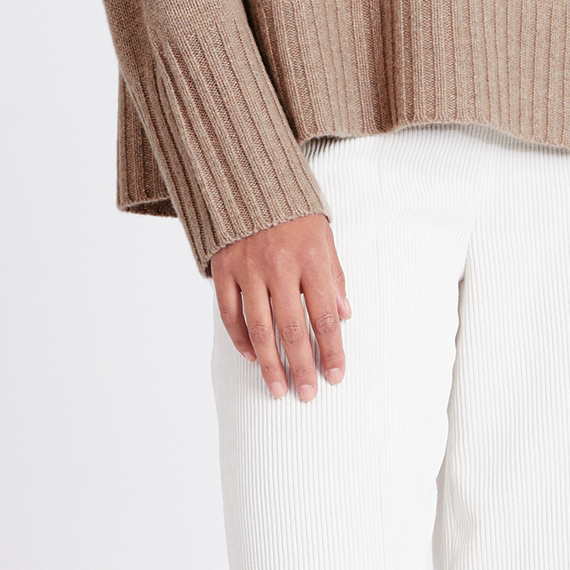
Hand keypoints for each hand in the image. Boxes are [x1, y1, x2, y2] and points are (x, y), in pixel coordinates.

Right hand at [211, 212, 351, 401]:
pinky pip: (230, 314)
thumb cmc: (293, 210)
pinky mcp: (223, 268)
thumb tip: (345, 314)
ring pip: (260, 329)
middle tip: (308, 394)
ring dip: (271, 364)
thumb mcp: (323, 234)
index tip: (336, 375)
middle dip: (302, 367)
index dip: (333, 349)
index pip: (326, 315)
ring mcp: (248, 268)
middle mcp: (280, 265)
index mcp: (311, 256)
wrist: (246, 175)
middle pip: (293, 329)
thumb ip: (333, 276)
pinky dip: (241, 339)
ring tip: (279, 389)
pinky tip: (252, 356)